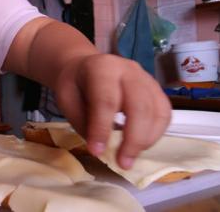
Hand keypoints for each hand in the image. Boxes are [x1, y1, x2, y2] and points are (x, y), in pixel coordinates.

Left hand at [54, 54, 171, 168]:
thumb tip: (102, 149)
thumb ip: (82, 121)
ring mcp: (146, 78)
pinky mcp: (157, 90)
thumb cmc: (75, 85)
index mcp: (102, 67)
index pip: (106, 100)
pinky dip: (156, 134)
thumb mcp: (66, 99)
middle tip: (122, 162)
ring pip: (157, 111)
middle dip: (132, 139)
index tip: (96, 151)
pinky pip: (164, 113)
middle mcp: (128, 70)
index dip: (102, 128)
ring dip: (146, 140)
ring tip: (129, 157)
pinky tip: (141, 145)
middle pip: (139, 105)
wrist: (85, 67)